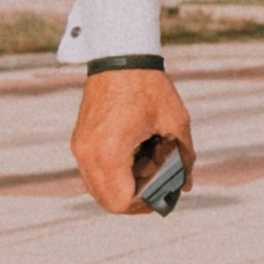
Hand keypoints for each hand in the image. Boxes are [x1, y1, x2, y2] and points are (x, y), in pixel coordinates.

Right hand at [71, 67, 194, 215]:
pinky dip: (111, 177)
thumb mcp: (176, 123)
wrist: (120, 57)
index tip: (162, 194)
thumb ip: (184, 157)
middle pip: (106, 201)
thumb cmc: (150, 87)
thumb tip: (185, 186)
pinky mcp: (78, 141)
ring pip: (96, 189)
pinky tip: (134, 161)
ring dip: (120, 190)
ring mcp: (79, 148)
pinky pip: (91, 173)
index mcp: (110, 152)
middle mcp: (88, 154)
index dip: (145, 206)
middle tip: (156, 188)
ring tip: (146, 172)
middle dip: (134, 201)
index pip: (121, 201)